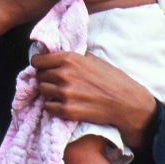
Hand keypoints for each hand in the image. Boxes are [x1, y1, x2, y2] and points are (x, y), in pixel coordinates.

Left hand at [31, 49, 155, 149]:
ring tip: (61, 93)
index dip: (40, 65)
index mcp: (69, 59)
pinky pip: (47, 106)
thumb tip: (54, 53)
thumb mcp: (93, 59)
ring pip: (41, 90)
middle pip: (39, 76)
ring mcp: (65, 93)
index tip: (44, 68)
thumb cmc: (113, 79)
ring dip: (49, 92)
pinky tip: (64, 104)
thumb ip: (73, 56)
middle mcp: (64, 74)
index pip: (37, 60)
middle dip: (46, 78)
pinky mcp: (67, 110)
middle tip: (57, 83)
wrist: (127, 103)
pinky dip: (53, 106)